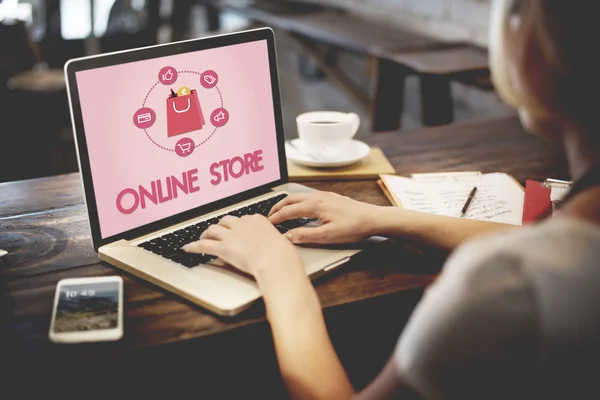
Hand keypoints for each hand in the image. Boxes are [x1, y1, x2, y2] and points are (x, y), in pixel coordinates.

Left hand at [183, 215, 303, 277]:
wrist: (276, 260)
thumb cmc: (282, 255)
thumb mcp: (280, 242)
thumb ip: (272, 241)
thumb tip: (273, 246)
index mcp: (257, 220)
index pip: (242, 219)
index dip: (236, 225)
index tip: (235, 230)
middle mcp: (242, 224)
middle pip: (225, 221)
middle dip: (220, 226)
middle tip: (217, 232)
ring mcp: (231, 235)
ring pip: (213, 229)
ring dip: (206, 234)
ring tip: (202, 238)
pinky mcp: (223, 247)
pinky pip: (204, 245)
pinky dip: (193, 246)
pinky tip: (188, 248)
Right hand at [268, 192, 383, 244]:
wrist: (373, 218)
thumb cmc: (353, 227)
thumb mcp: (327, 236)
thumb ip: (305, 235)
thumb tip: (287, 236)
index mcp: (314, 205)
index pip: (288, 211)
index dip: (275, 218)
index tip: (267, 224)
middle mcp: (317, 197)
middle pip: (290, 199)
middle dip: (277, 207)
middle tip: (268, 216)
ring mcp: (324, 196)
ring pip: (299, 196)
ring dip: (287, 203)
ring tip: (280, 212)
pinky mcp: (331, 197)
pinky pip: (308, 196)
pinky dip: (297, 202)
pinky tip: (301, 209)